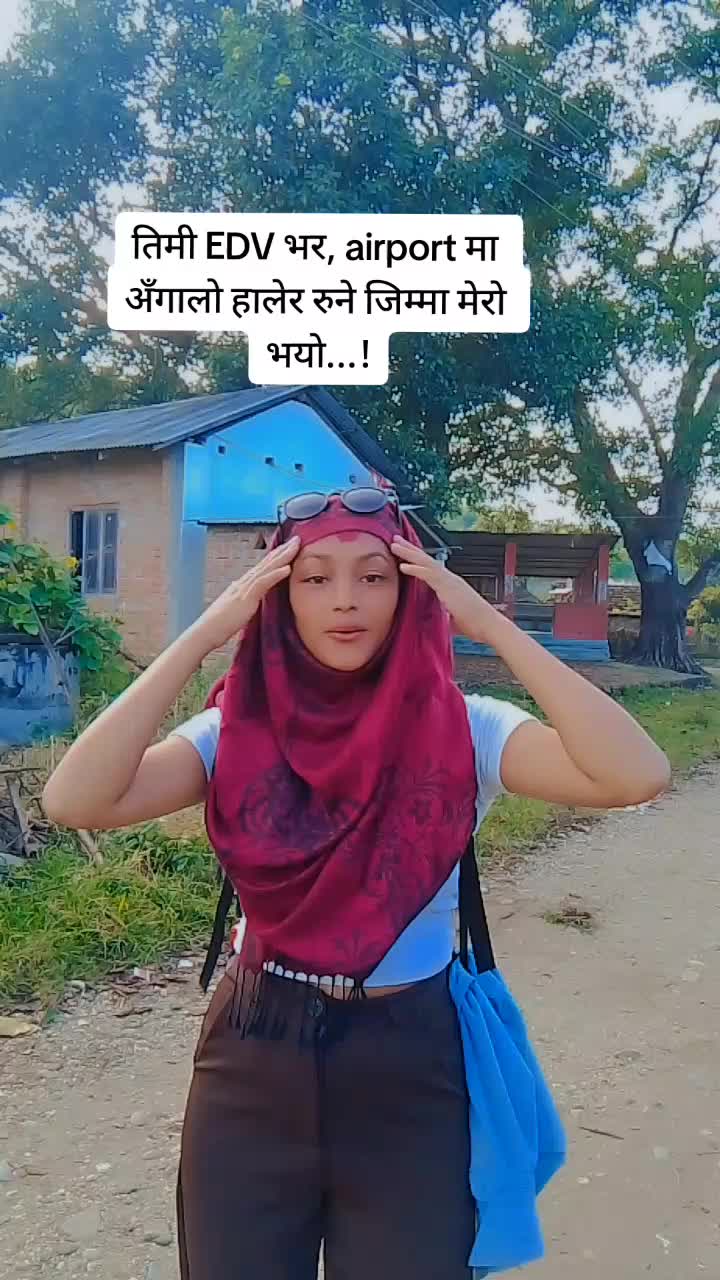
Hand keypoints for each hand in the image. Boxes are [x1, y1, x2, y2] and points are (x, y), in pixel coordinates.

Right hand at [191, 537, 299, 652]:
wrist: (206, 631)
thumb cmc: (219, 623)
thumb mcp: (236, 607)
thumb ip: (244, 599)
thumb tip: (250, 596)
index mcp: (242, 584)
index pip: (262, 566)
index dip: (276, 555)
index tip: (289, 547)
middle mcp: (244, 582)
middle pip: (266, 562)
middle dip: (282, 550)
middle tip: (297, 539)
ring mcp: (244, 588)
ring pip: (266, 568)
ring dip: (282, 556)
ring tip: (295, 547)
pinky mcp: (246, 598)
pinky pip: (262, 583)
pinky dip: (275, 574)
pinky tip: (287, 568)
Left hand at [390, 536, 500, 641]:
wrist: (489, 625)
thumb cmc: (474, 623)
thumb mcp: (452, 616)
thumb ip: (441, 613)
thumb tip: (431, 619)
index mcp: (450, 584)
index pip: (430, 567)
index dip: (416, 558)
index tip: (403, 551)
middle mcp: (450, 578)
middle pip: (426, 559)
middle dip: (410, 549)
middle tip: (395, 540)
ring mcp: (450, 581)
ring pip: (426, 562)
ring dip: (409, 553)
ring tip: (394, 546)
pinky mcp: (449, 587)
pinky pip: (429, 575)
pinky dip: (416, 569)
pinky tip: (403, 565)